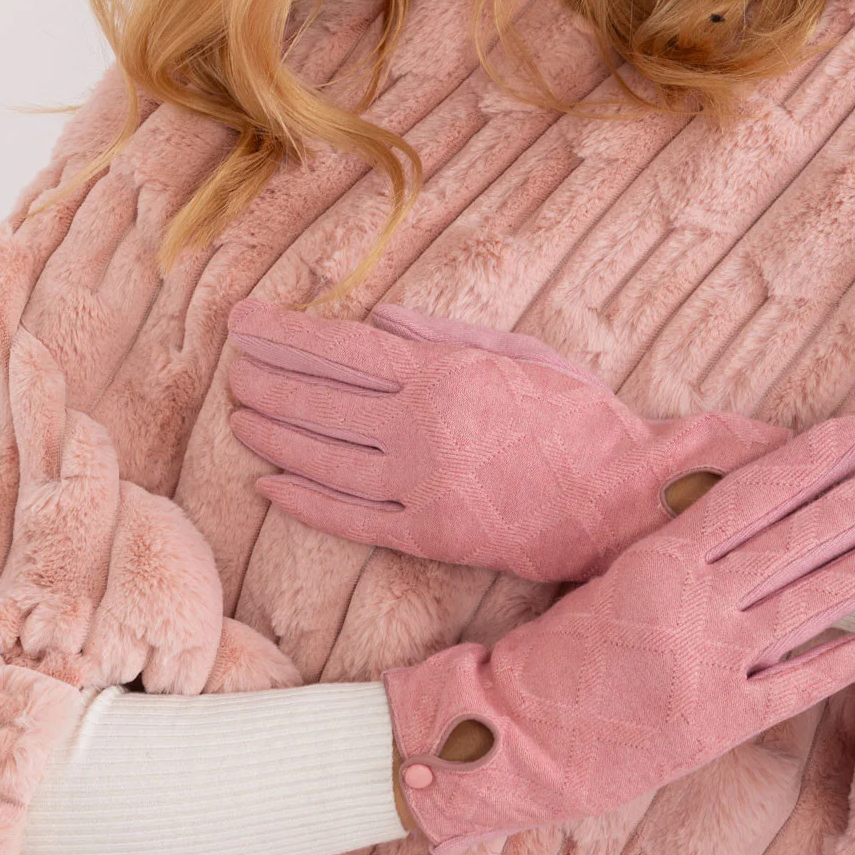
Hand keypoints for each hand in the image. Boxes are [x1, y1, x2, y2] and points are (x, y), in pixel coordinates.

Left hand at [226, 298, 787, 581]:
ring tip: (240, 417)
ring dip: (273, 435)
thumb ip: (445, 336)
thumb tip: (382, 321)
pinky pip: (349, 518)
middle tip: (231, 367)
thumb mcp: (520, 352)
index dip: (283, 333)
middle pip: (318, 401)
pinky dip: (304, 500)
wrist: (623, 495)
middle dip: (266, 380)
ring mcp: (420, 486)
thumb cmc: (580, 416)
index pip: (339, 347)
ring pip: (323, 458)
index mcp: (441, 374)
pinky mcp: (428, 536)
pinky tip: (270, 483)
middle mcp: (420, 428)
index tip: (243, 319)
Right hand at [382, 415, 854, 854]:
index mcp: (658, 563)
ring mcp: (713, 666)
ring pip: (812, 605)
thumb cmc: (551, 654)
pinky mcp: (722, 723)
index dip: (809, 464)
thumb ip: (675, 556)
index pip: (751, 498)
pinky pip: (807, 682)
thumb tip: (751, 523)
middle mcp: (694, 608)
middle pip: (794, 544)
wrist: (513, 737)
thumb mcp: (606, 580)